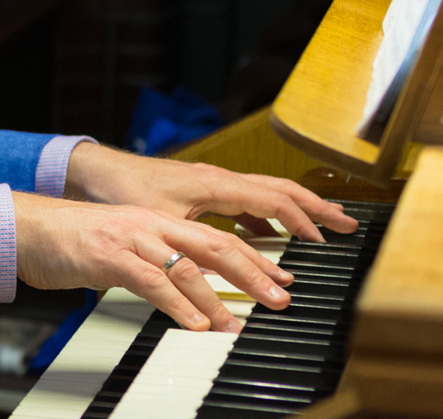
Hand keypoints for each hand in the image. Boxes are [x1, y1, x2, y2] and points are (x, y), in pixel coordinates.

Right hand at [12, 191, 293, 332]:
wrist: (27, 227)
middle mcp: (151, 224)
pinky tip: (193, 322)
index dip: (253, 257)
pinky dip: (177, 304)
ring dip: (217, 297)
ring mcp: (131, 237)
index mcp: (158, 220)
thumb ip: (156, 261)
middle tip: (279, 298)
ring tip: (236, 324)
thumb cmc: (71, 239)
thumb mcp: (124, 245)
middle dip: (252, 272)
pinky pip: (151, 281)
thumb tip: (186, 287)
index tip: (280, 278)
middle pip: (214, 245)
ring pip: (186, 264)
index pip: (217, 236)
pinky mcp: (110, 256)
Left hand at [63, 143, 359, 242]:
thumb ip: (191, 244)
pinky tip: (268, 239)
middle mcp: (220, 179)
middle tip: (347, 226)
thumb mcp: (159, 221)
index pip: (274, 200)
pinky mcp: (203, 192)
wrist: (95, 171)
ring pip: (266, 195)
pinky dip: (266, 219)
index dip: (304, 221)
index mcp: (216, 183)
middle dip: (316, 208)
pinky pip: (246, 203)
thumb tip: (218, 271)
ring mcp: (213, 184)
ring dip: (294, 213)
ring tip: (318, 232)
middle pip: (281, 191)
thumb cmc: (123, 190)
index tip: (327, 241)